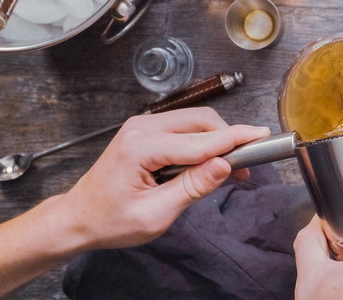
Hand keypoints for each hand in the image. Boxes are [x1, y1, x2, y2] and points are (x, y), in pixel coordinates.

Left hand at [59, 107, 269, 249]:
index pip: (201, 140)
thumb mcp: (155, 214)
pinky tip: (208, 163)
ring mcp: (143, 126)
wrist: (79, 217)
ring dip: (217, 140)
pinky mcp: (147, 130)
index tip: (263, 136)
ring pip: (196, 121)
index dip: (236, 139)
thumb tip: (223, 166)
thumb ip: (192, 188)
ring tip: (229, 169)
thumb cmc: (110, 221)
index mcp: (141, 147)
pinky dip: (203, 142)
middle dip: (229, 139)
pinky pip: (185, 128)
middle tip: (246, 167)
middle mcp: (142, 127)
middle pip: (202, 121)